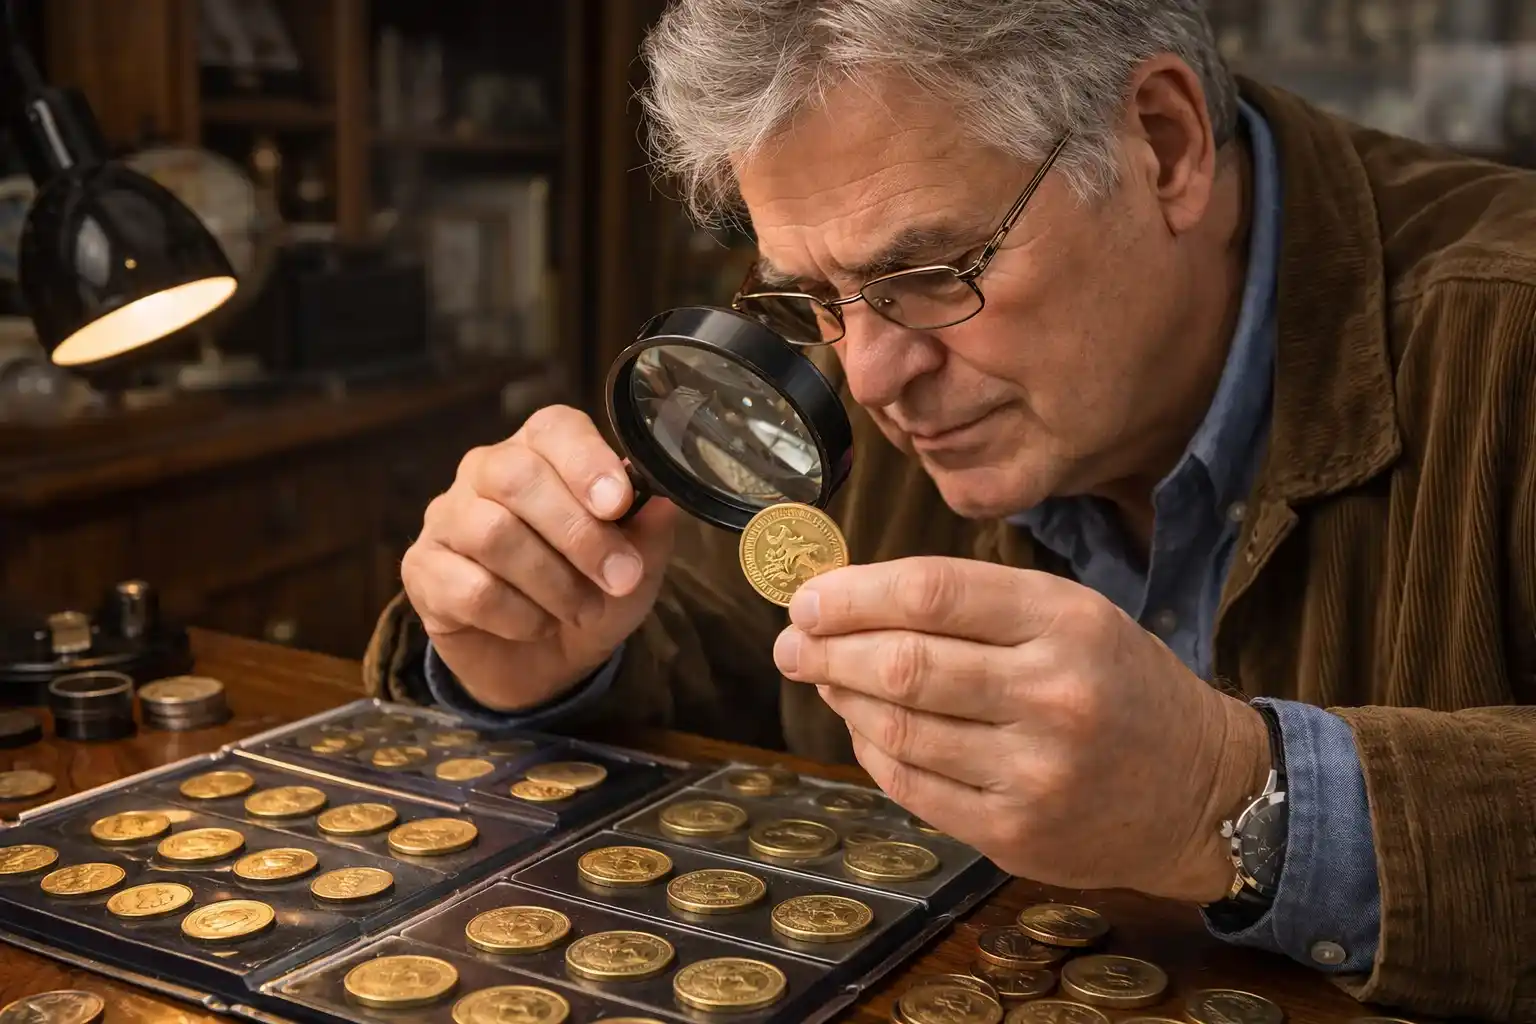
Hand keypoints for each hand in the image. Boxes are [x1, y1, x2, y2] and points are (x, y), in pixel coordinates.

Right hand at [401, 405, 677, 709]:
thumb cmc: (592, 592)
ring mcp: (447, 518)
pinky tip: (536, 624)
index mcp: (541, 451)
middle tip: (619, 578)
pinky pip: (470, 588)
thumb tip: (665, 499)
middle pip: (516, 476)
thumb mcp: (637, 565)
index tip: (619, 504)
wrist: (547, 661)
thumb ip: (650, 529)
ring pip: (492, 533)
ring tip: (581, 609)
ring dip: (553, 582)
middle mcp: (485, 471)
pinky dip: (518, 616)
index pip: (554, 429)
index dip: (586, 462)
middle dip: (578, 533)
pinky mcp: (422, 570)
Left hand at [772, 557, 1270, 902]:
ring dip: (842, 701)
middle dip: (828, 650)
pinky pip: (912, 787)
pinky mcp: (1015, 832)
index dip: (852, 594)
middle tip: (791, 643)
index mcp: (1067, 622)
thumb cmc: (1120, 685)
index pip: (932, 593)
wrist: (1201, 790)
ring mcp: (1035, 772)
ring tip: (824, 681)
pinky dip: (872, 753)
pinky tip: (865, 729)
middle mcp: (1054, 695)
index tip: (806, 598)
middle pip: (904, 665)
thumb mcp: (1070, 616)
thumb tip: (846, 602)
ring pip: (897, 730)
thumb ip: (970, 603)